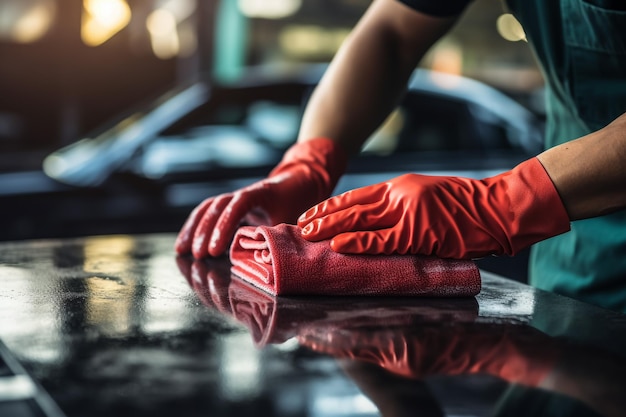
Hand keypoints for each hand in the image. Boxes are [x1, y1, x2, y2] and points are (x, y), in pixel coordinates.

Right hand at [175, 138, 346, 257]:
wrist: (300, 181)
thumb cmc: (297, 202)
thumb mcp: (291, 219)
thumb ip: (276, 236)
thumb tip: (263, 261)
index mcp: (260, 193)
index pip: (236, 206)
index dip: (224, 228)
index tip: (215, 251)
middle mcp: (242, 193)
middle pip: (216, 207)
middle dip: (204, 232)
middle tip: (198, 256)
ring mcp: (235, 198)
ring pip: (208, 209)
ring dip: (193, 229)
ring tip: (181, 250)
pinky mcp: (231, 206)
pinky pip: (209, 213)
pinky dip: (196, 227)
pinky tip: (186, 243)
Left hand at [298, 157, 569, 258]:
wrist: (498, 208)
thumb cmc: (466, 206)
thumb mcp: (427, 196)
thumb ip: (401, 206)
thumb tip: (375, 221)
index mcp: (401, 186)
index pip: (357, 196)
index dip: (332, 206)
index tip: (311, 214)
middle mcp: (400, 195)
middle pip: (353, 206)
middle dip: (323, 217)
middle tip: (300, 225)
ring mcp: (409, 212)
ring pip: (361, 220)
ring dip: (332, 228)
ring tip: (309, 234)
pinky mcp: (420, 232)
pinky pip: (383, 240)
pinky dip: (360, 242)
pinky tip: (339, 245)